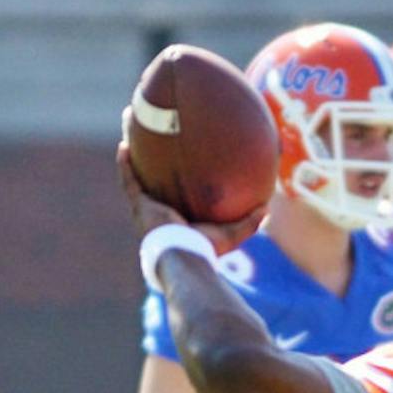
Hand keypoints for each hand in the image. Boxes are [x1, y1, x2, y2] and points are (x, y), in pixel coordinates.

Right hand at [116, 108, 265, 254]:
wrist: (185, 256)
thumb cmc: (208, 249)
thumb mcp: (233, 234)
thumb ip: (250, 222)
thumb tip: (268, 208)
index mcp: (178, 218)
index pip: (176, 197)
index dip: (175, 182)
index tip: (178, 165)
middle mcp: (159, 213)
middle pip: (153, 183)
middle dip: (151, 165)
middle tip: (153, 142)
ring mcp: (147, 209)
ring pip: (135, 177)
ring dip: (132, 157)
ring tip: (131, 137)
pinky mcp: (139, 206)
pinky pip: (128, 180)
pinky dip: (124, 164)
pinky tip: (124, 144)